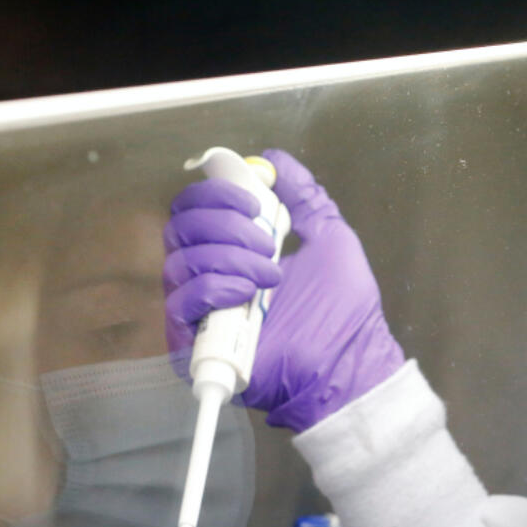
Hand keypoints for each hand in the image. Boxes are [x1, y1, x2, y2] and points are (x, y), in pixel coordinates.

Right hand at [163, 149, 403, 431]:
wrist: (347, 365)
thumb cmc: (343, 312)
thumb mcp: (330, 238)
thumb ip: (303, 196)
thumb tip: (274, 161)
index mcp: (233, 250)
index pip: (196, 208)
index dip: (216, 193)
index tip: (256, 201)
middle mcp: (209, 277)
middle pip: (179, 227)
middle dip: (224, 222)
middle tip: (268, 244)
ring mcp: (199, 312)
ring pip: (179, 260)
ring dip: (228, 257)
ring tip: (270, 276)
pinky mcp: (192, 345)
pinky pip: (180, 301)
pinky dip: (214, 287)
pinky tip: (248, 294)